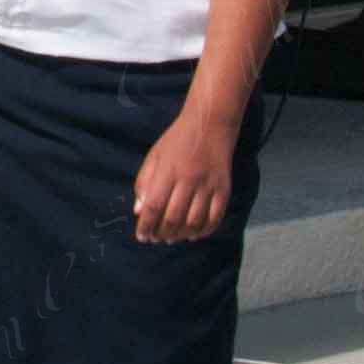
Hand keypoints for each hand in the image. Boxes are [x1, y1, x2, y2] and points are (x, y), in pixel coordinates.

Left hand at [130, 106, 241, 243]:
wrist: (210, 124)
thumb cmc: (177, 141)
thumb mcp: (154, 157)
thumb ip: (144, 183)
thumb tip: (139, 211)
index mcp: (168, 171)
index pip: (153, 206)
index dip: (146, 225)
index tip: (142, 237)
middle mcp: (188, 180)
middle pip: (173, 218)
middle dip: (162, 234)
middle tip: (157, 239)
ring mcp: (208, 185)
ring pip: (194, 221)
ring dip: (181, 235)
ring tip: (173, 238)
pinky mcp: (224, 189)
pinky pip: (215, 217)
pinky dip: (204, 231)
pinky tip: (194, 234)